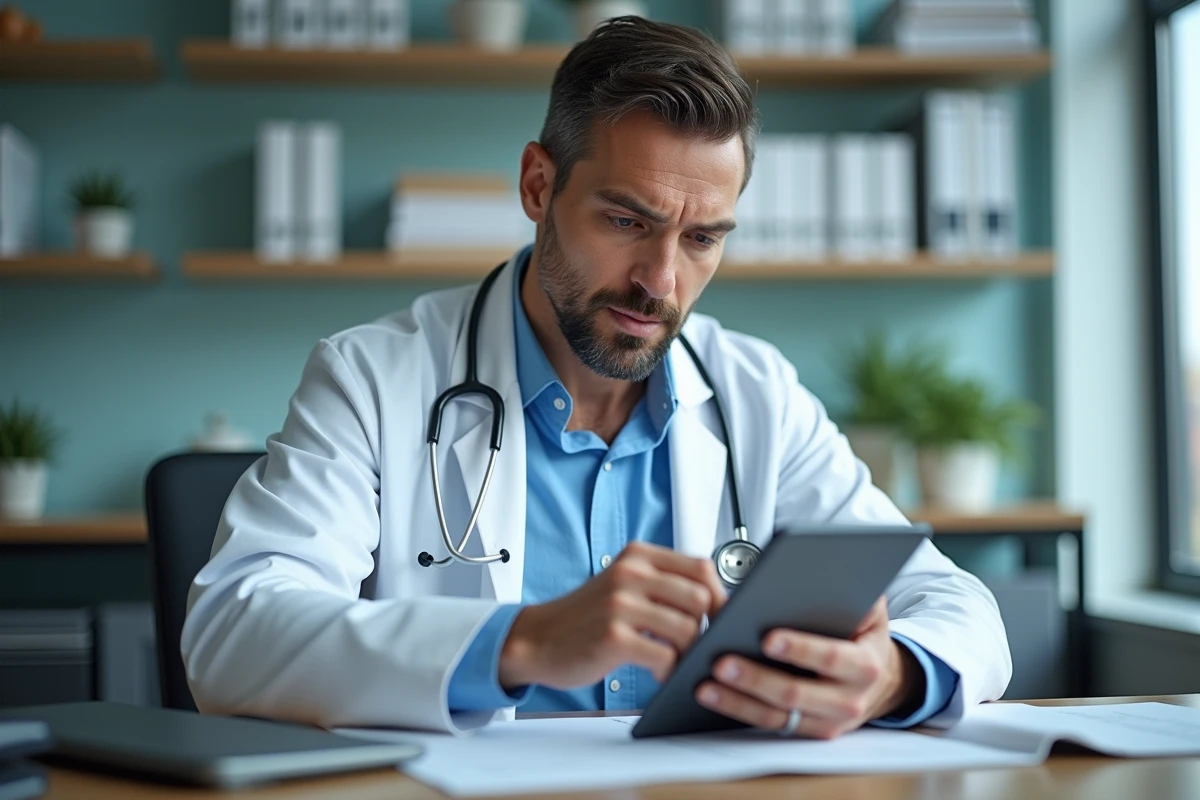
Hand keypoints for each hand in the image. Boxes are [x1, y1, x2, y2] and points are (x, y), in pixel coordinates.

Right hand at [498, 542, 726, 689]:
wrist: (537, 638)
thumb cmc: (586, 616)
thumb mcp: (624, 584)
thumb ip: (663, 584)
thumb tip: (716, 602)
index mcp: (638, 556)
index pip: (701, 567)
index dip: (719, 596)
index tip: (718, 617)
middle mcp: (630, 573)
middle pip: (701, 598)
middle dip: (706, 627)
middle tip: (694, 645)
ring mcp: (621, 604)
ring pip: (688, 628)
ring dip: (688, 652)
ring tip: (675, 661)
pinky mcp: (613, 636)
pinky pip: (665, 656)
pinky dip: (669, 671)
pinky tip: (658, 674)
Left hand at [695, 596, 923, 738]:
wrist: (883, 678)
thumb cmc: (863, 634)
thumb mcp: (866, 609)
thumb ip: (847, 590)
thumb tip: (811, 570)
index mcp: (866, 664)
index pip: (831, 656)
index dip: (799, 649)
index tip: (766, 638)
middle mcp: (850, 699)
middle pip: (796, 694)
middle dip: (755, 679)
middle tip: (721, 662)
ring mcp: (828, 722)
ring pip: (777, 717)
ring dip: (737, 702)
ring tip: (705, 684)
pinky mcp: (808, 733)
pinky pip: (770, 725)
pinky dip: (739, 711)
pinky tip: (714, 696)